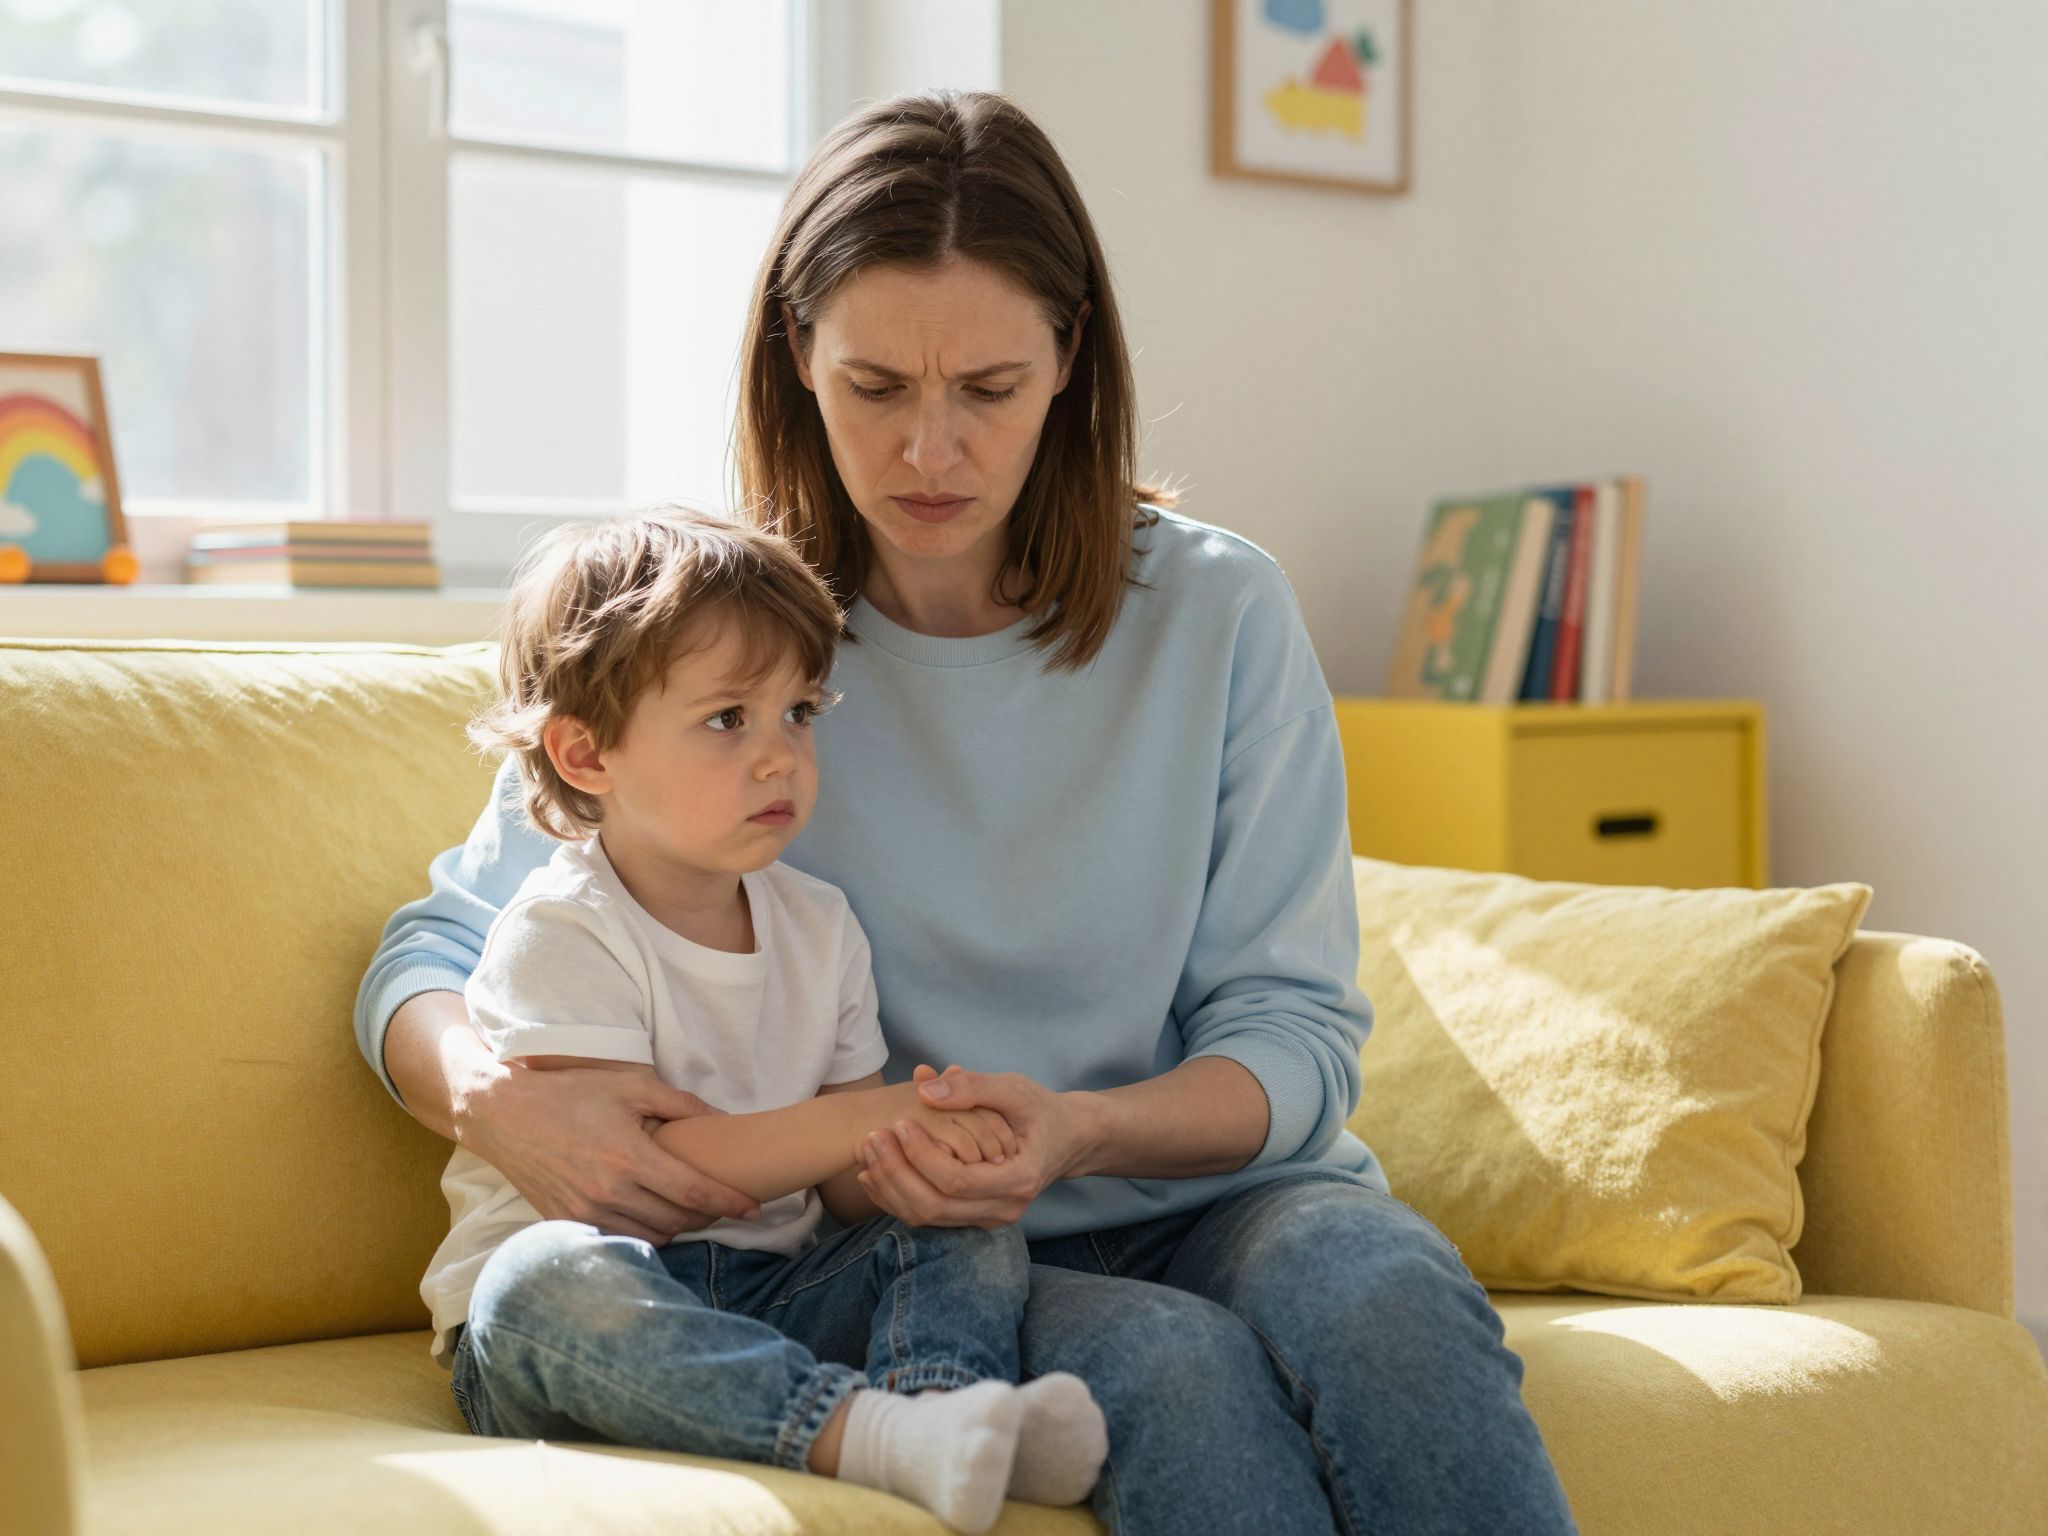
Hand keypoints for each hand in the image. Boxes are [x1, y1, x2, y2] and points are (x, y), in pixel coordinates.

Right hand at [453, 1055, 761, 1244]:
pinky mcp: (567, 1222)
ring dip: (675, 1227)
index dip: (729, 1203)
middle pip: (677, 1222)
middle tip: (720, 1201)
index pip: (694, 1193)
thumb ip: (680, 1103)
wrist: (504, 1114)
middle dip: (706, 1215)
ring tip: (686, 1208)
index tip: (754, 1208)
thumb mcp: (631, 1084)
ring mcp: (586, 1213)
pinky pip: (619, 1240)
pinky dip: (642, 1233)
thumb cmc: (571, 1092)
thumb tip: (722, 1117)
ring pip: (650, 1237)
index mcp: (630, 1158)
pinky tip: (649, 1215)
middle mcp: (609, 1193)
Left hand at [856, 1064, 1091, 1228]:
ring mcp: (988, 1219)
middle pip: (935, 1207)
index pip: (957, 1181)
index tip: (899, 1123)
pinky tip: (873, 1171)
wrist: (1066, 1140)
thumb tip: (924, 1087)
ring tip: (868, 1151)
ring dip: (890, 1186)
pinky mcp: (973, 1218)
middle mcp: (1004, 1208)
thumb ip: (972, 1086)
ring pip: (926, 1217)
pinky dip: (895, 1196)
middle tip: (872, 1137)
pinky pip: (927, 1216)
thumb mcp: (1015, 1088)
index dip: (922, 1155)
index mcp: (1019, 1179)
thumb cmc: (1040, 1110)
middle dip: (896, 1173)